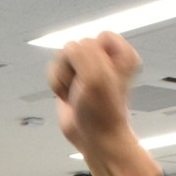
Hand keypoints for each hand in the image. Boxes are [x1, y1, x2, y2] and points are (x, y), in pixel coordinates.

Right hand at [48, 33, 162, 175]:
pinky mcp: (70, 78)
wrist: (94, 138)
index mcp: (121, 54)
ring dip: (65, 77)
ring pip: (63, 56)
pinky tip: (68, 96)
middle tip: (87, 89)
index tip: (102, 78)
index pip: (102, 37)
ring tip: (77, 93)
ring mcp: (85, 68)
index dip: (96, 58)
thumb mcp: (96, 75)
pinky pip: (54, 68)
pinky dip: (56, 84)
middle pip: (78, 45)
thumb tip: (67, 51)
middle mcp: (104, 59)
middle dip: (76, 68)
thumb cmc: (102, 113)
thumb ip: (80, 51)